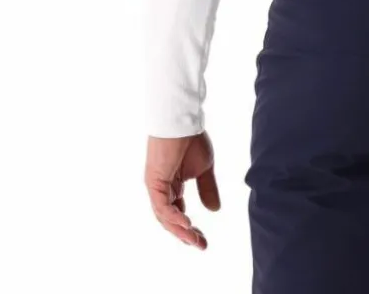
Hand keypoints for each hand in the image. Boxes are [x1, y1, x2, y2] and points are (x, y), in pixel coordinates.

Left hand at [145, 131, 220, 248]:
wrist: (183, 121)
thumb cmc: (192, 140)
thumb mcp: (204, 169)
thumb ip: (207, 189)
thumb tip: (214, 210)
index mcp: (172, 187)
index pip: (179, 214)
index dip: (191, 229)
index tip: (204, 241)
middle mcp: (162, 191)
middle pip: (171, 220)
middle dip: (186, 235)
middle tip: (201, 246)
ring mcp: (156, 187)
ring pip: (165, 217)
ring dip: (180, 230)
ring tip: (195, 240)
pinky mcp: (154, 182)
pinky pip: (162, 207)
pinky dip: (173, 217)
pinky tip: (187, 224)